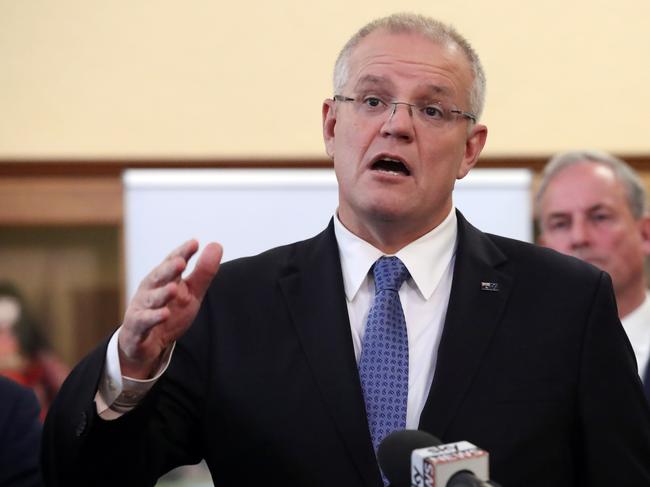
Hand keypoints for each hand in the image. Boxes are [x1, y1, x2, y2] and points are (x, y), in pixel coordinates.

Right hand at [118, 240, 222, 378]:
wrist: (146, 345)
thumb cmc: (170, 312)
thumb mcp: (191, 292)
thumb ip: (203, 272)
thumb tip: (216, 245)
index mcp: (163, 279)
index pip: (172, 262)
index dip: (182, 253)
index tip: (194, 243)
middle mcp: (150, 290)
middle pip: (159, 277)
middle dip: (169, 269)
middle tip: (181, 261)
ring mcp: (142, 309)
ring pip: (151, 300)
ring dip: (161, 294)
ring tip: (173, 289)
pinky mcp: (137, 328)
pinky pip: (144, 322)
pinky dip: (153, 318)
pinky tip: (163, 314)